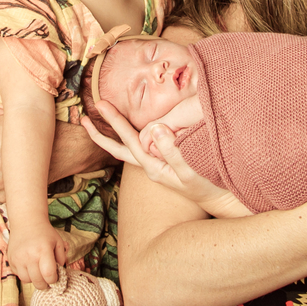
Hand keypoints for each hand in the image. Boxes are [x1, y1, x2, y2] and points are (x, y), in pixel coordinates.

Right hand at [8, 222, 66, 289]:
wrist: (26, 221)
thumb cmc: (45, 232)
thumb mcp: (58, 241)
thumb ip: (62, 258)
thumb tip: (60, 272)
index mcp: (43, 250)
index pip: (49, 275)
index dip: (54, 280)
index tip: (55, 277)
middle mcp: (29, 256)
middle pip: (38, 282)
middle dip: (45, 284)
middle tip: (47, 279)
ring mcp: (18, 259)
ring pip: (27, 280)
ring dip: (34, 279)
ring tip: (38, 271)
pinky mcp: (11, 260)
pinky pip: (19, 275)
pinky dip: (25, 274)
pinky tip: (29, 266)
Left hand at [83, 100, 250, 217]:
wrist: (221, 201)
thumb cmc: (207, 186)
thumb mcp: (189, 170)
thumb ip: (171, 150)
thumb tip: (154, 127)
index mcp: (153, 167)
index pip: (128, 141)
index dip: (114, 122)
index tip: (100, 105)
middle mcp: (151, 167)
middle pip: (120, 147)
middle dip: (102, 131)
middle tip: (85, 114)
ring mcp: (157, 166)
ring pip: (130, 148)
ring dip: (114, 134)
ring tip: (97, 121)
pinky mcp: (165, 164)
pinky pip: (144, 147)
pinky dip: (133, 136)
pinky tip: (133, 128)